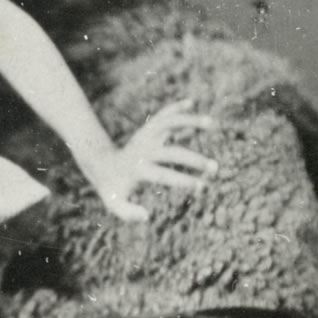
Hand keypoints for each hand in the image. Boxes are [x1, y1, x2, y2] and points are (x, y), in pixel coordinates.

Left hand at [86, 100, 217, 222]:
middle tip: (215, 168)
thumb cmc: (113, 188)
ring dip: (189, 121)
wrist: (101, 165)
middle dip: (194, 160)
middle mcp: (143, 150)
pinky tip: (190, 102)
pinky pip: (162, 115)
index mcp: (137, 169)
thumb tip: (147, 215)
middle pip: (172, 152)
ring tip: (212, 123)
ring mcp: (145, 137)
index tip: (202, 187)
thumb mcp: (114, 203)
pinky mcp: (148, 129)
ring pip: (168, 124)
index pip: (163, 175)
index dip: (182, 181)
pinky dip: (175, 108)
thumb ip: (127, 212)